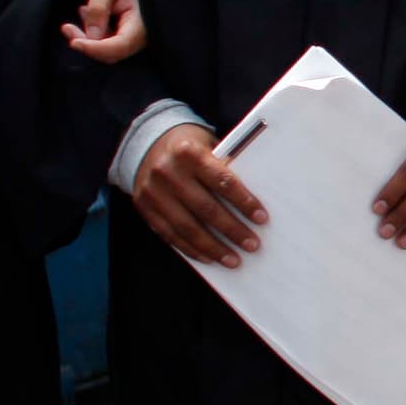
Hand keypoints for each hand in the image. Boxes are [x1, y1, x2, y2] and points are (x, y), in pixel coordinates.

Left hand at [62, 0, 145, 62]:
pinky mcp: (126, 35)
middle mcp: (142, 34)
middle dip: (87, 44)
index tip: (74, 42)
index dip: (96, 49)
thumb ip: (98, 10)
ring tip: (82, 11)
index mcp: (143, 21)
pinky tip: (87, 14)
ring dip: (88, 39)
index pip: (120, 45)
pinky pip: (107, 43)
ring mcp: (135, 37)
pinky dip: (92, 35)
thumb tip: (91, 37)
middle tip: (67, 28)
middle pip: (112, 53)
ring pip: (108, 51)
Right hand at [132, 123, 264, 267]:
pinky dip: (191, 248)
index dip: (243, 202)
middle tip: (252, 245)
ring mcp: (153, 192)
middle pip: (206, 208)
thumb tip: (250, 203)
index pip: (222, 181)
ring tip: (233, 259)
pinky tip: (208, 257)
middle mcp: (167, 172)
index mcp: (188, 152)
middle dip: (232, 230)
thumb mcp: (207, 147)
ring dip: (213, 248)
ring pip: (187, 227)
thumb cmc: (189, 148)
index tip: (261, 218)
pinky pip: (170, 234)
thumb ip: (224, 169)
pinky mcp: (144, 207)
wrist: (147, 145)